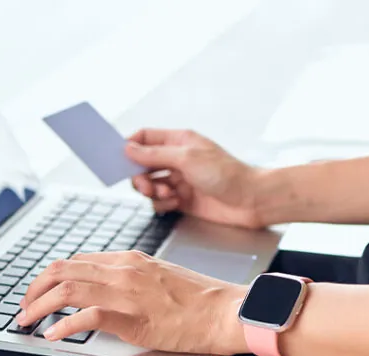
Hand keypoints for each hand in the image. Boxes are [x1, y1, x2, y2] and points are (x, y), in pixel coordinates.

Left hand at [17, 251, 248, 355]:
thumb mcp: (160, 277)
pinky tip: (53, 335)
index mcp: (130, 259)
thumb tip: (107, 293)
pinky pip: (87, 317)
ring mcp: (127, 292)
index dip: (50, 276)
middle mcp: (124, 270)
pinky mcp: (133, 317)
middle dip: (34, 289)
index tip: (38, 291)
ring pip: (68, 290)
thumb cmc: (200, 299)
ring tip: (27, 321)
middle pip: (63, 270)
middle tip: (23, 307)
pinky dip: (63, 326)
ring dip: (40, 306)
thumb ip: (132, 279)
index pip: (77, 260)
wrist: (226, 310)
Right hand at [126, 129, 274, 228]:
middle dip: (139, 176)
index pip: (145, 138)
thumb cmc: (226, 174)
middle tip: (145, 186)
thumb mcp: (186, 159)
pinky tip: (174, 203)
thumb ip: (155, 154)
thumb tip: (128, 148)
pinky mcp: (182, 200)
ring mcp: (179, 180)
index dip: (129, 147)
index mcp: (179, 141)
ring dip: (152, 191)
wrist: (250, 201)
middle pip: (143, 164)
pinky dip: (162, 204)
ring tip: (166, 195)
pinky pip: (160, 201)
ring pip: (149, 185)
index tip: (118, 159)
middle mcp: (177, 159)